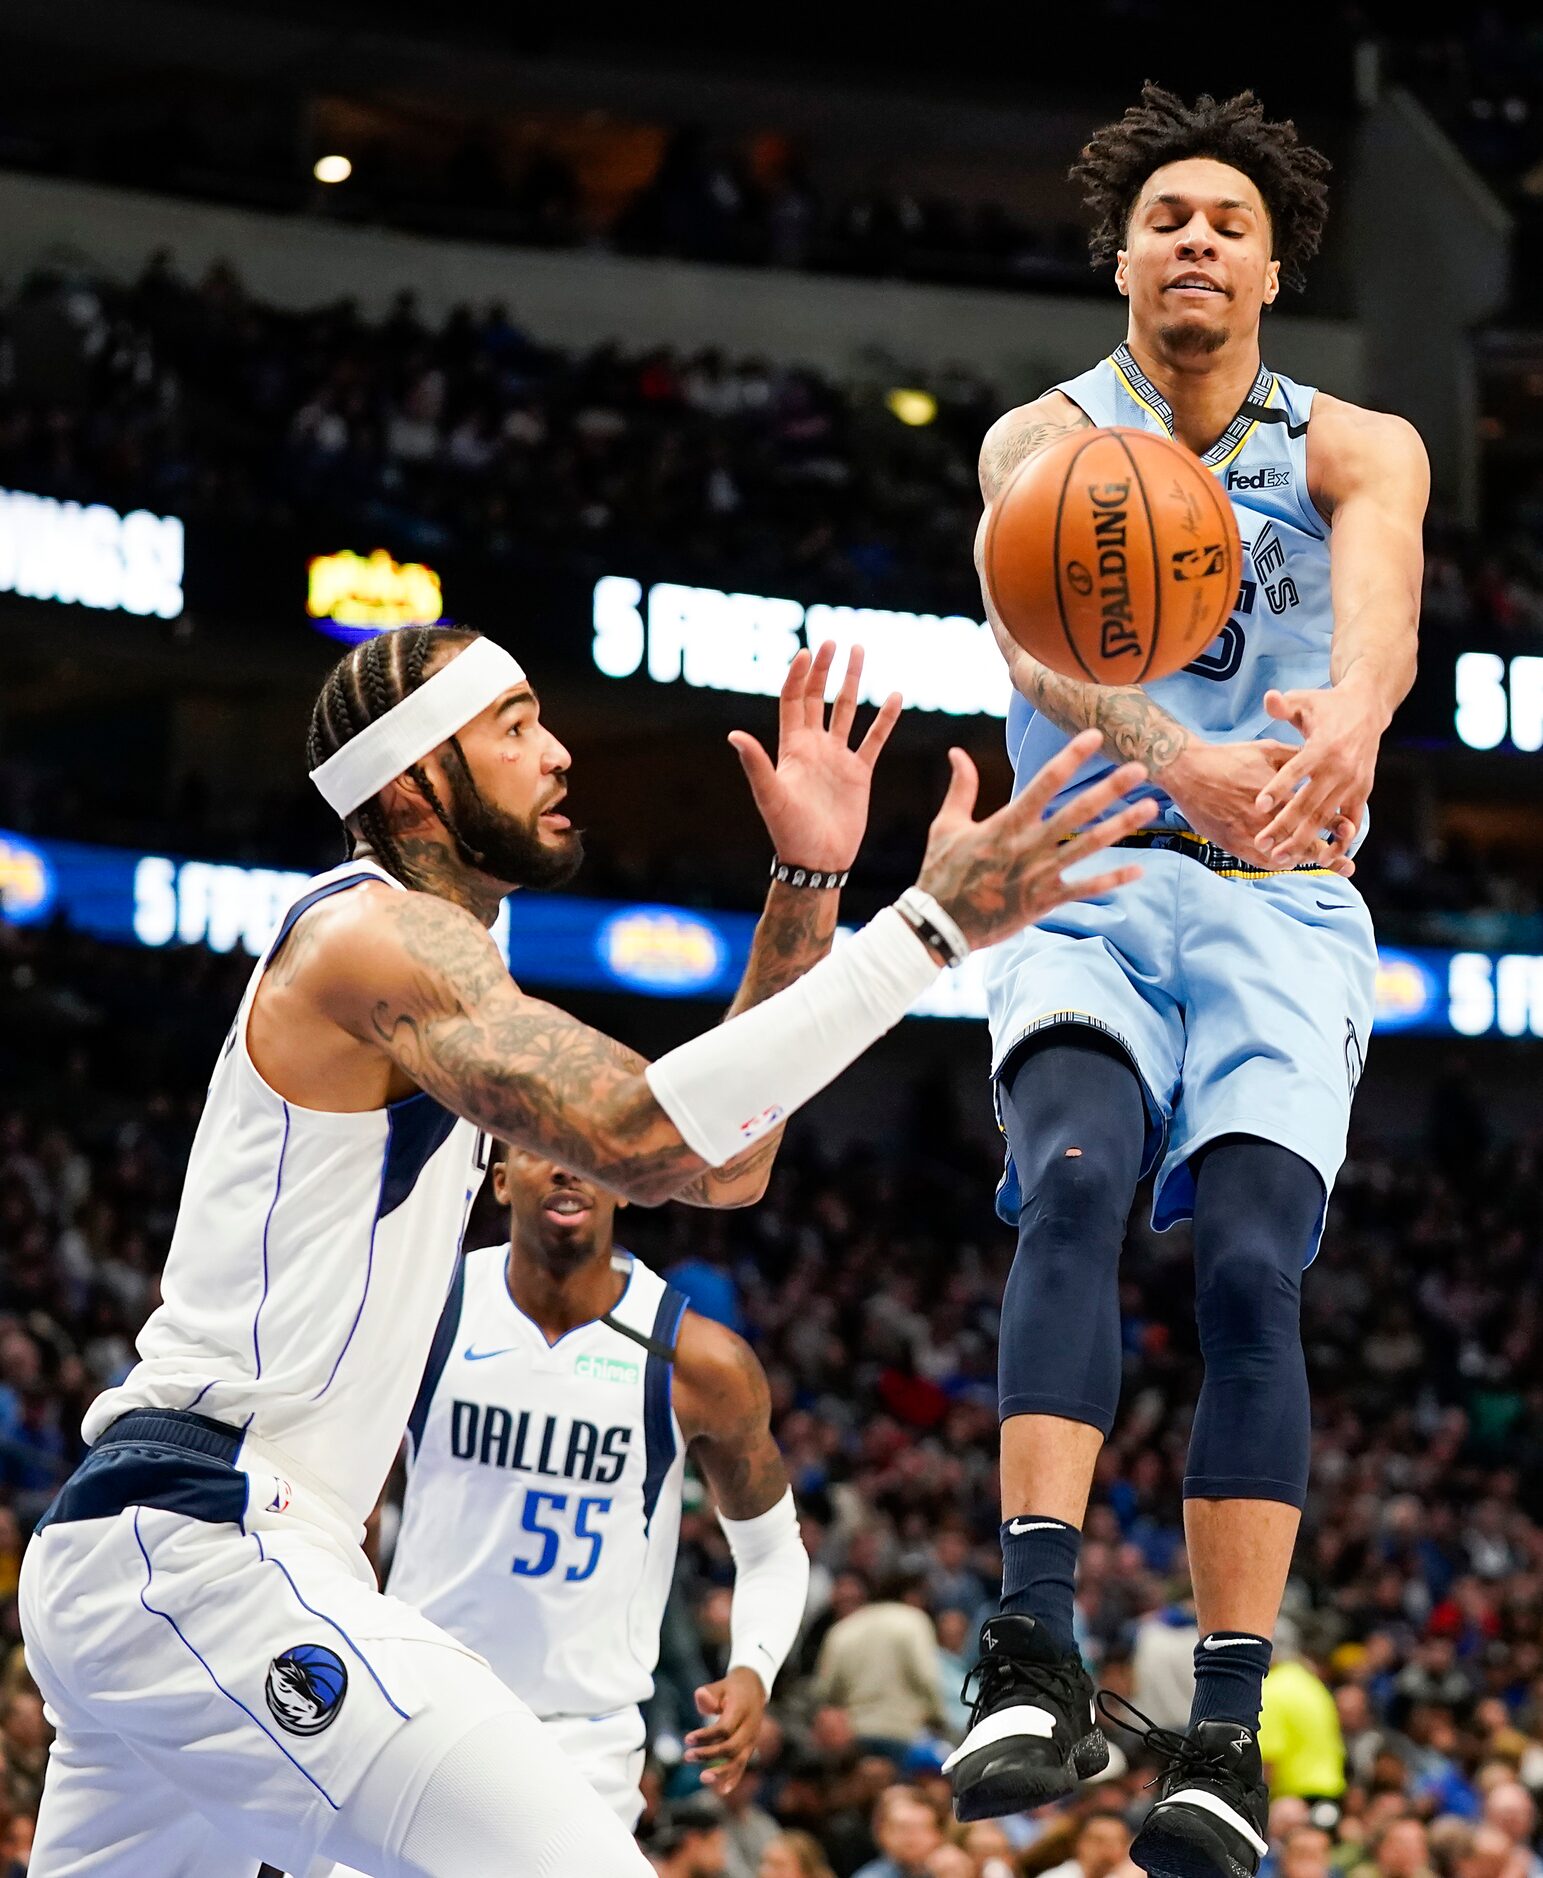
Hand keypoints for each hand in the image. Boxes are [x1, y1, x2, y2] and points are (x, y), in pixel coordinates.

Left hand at [683, 1665, 766, 1793]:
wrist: (754, 1688)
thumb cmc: (731, 1687)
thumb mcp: (720, 1685)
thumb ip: (709, 1693)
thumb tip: (700, 1697)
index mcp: (742, 1710)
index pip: (724, 1728)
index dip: (705, 1736)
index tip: (687, 1740)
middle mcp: (750, 1727)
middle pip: (731, 1747)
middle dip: (709, 1755)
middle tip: (687, 1757)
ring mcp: (752, 1739)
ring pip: (739, 1760)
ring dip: (721, 1771)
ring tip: (702, 1778)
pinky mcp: (750, 1747)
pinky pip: (743, 1765)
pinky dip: (733, 1778)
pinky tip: (722, 1790)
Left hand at [728, 642, 902, 874]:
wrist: (817, 861)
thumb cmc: (789, 832)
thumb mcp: (770, 796)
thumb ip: (756, 764)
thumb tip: (734, 736)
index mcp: (791, 748)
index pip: (793, 701)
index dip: (798, 676)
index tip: (807, 651)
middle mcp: (813, 748)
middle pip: (817, 698)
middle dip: (824, 669)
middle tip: (832, 641)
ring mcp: (837, 759)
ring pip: (846, 711)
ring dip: (852, 682)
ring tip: (860, 650)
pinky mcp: (858, 773)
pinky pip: (874, 740)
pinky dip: (885, 719)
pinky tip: (896, 696)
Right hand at [915, 728, 1155, 948]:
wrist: (941, 925)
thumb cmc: (942, 873)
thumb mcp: (946, 826)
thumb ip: (961, 787)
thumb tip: (957, 752)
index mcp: (1005, 823)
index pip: (1044, 782)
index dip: (1071, 757)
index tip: (1094, 736)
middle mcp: (1027, 846)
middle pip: (1077, 811)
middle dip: (1110, 788)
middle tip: (1140, 768)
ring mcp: (1038, 875)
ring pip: (1087, 846)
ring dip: (1121, 826)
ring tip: (1150, 807)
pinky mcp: (1043, 901)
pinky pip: (1084, 889)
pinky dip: (1112, 880)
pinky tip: (1139, 870)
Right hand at [1163, 738, 1356, 876]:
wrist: (1189, 772)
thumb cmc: (1230, 758)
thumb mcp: (1268, 751)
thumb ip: (1297, 760)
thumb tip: (1321, 762)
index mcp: (1281, 795)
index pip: (1317, 816)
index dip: (1337, 827)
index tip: (1350, 832)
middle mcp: (1267, 819)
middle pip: (1306, 844)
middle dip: (1330, 856)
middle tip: (1347, 865)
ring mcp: (1250, 834)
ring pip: (1285, 857)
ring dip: (1304, 861)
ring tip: (1322, 865)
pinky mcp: (1234, 844)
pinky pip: (1262, 863)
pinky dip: (1278, 864)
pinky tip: (1288, 862)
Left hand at [1252, 683, 1383, 867]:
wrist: (1368, 708)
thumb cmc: (1327, 706)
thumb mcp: (1304, 700)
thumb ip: (1284, 704)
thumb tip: (1269, 698)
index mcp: (1322, 746)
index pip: (1296, 770)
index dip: (1278, 788)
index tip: (1258, 806)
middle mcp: (1339, 767)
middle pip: (1308, 802)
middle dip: (1285, 825)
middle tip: (1261, 843)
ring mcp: (1353, 782)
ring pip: (1326, 817)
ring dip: (1305, 839)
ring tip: (1282, 858)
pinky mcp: (1362, 791)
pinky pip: (1350, 821)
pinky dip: (1338, 840)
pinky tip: (1322, 860)